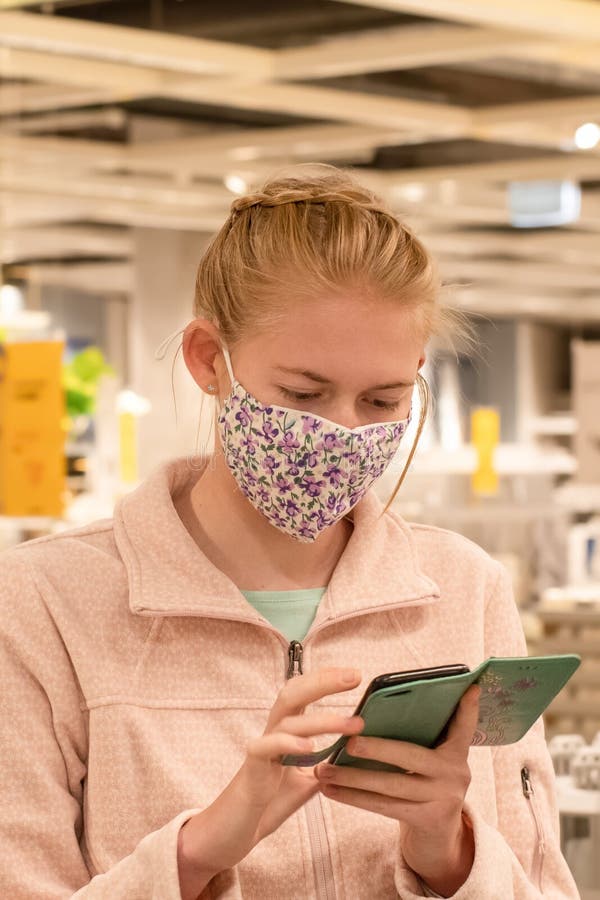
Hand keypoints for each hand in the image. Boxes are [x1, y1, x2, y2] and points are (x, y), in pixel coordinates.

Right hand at [177, 667, 363, 895]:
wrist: (235, 832)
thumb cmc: (269, 802)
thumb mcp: (307, 780)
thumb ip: (328, 764)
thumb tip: (356, 752)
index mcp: (286, 731)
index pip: (304, 693)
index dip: (326, 680)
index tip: (355, 674)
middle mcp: (273, 732)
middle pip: (293, 693)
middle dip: (324, 681)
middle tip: (354, 676)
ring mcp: (261, 748)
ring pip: (288, 720)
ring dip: (323, 720)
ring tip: (352, 723)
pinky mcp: (251, 769)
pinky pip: (266, 747)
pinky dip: (288, 743)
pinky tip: (310, 746)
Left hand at [314, 683, 480, 895]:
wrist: (439, 836)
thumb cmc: (426, 783)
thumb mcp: (434, 760)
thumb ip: (423, 737)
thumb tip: (384, 708)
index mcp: (457, 752)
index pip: (465, 725)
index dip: (468, 708)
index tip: (470, 687)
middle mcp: (456, 774)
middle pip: (411, 756)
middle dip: (377, 749)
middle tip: (348, 741)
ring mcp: (443, 799)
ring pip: (391, 786)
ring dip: (352, 778)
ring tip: (324, 769)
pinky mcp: (426, 820)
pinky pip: (383, 807)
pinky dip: (353, 798)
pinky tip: (330, 790)